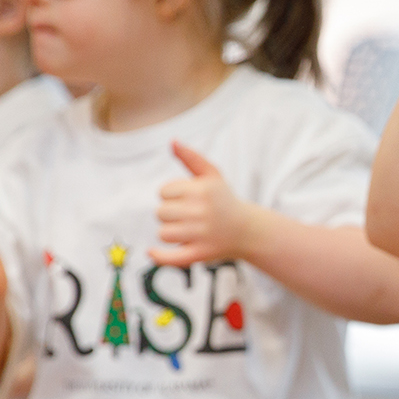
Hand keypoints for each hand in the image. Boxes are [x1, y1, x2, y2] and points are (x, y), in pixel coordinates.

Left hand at [151, 143, 259, 267]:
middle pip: (161, 212)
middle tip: (189, 216)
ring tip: (187, 231)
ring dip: (170, 233)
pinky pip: (171, 257)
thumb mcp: (212, 175)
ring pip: (164, 233)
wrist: (247, 230)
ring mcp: (201, 235)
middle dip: (171, 214)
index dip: (172, 196)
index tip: (188, 200)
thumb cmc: (223, 199)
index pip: (163, 192)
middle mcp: (202, 212)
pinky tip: (151, 252)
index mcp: (201, 190)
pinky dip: (159, 256)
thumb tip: (172, 141)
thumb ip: (191, 157)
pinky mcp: (200, 254)